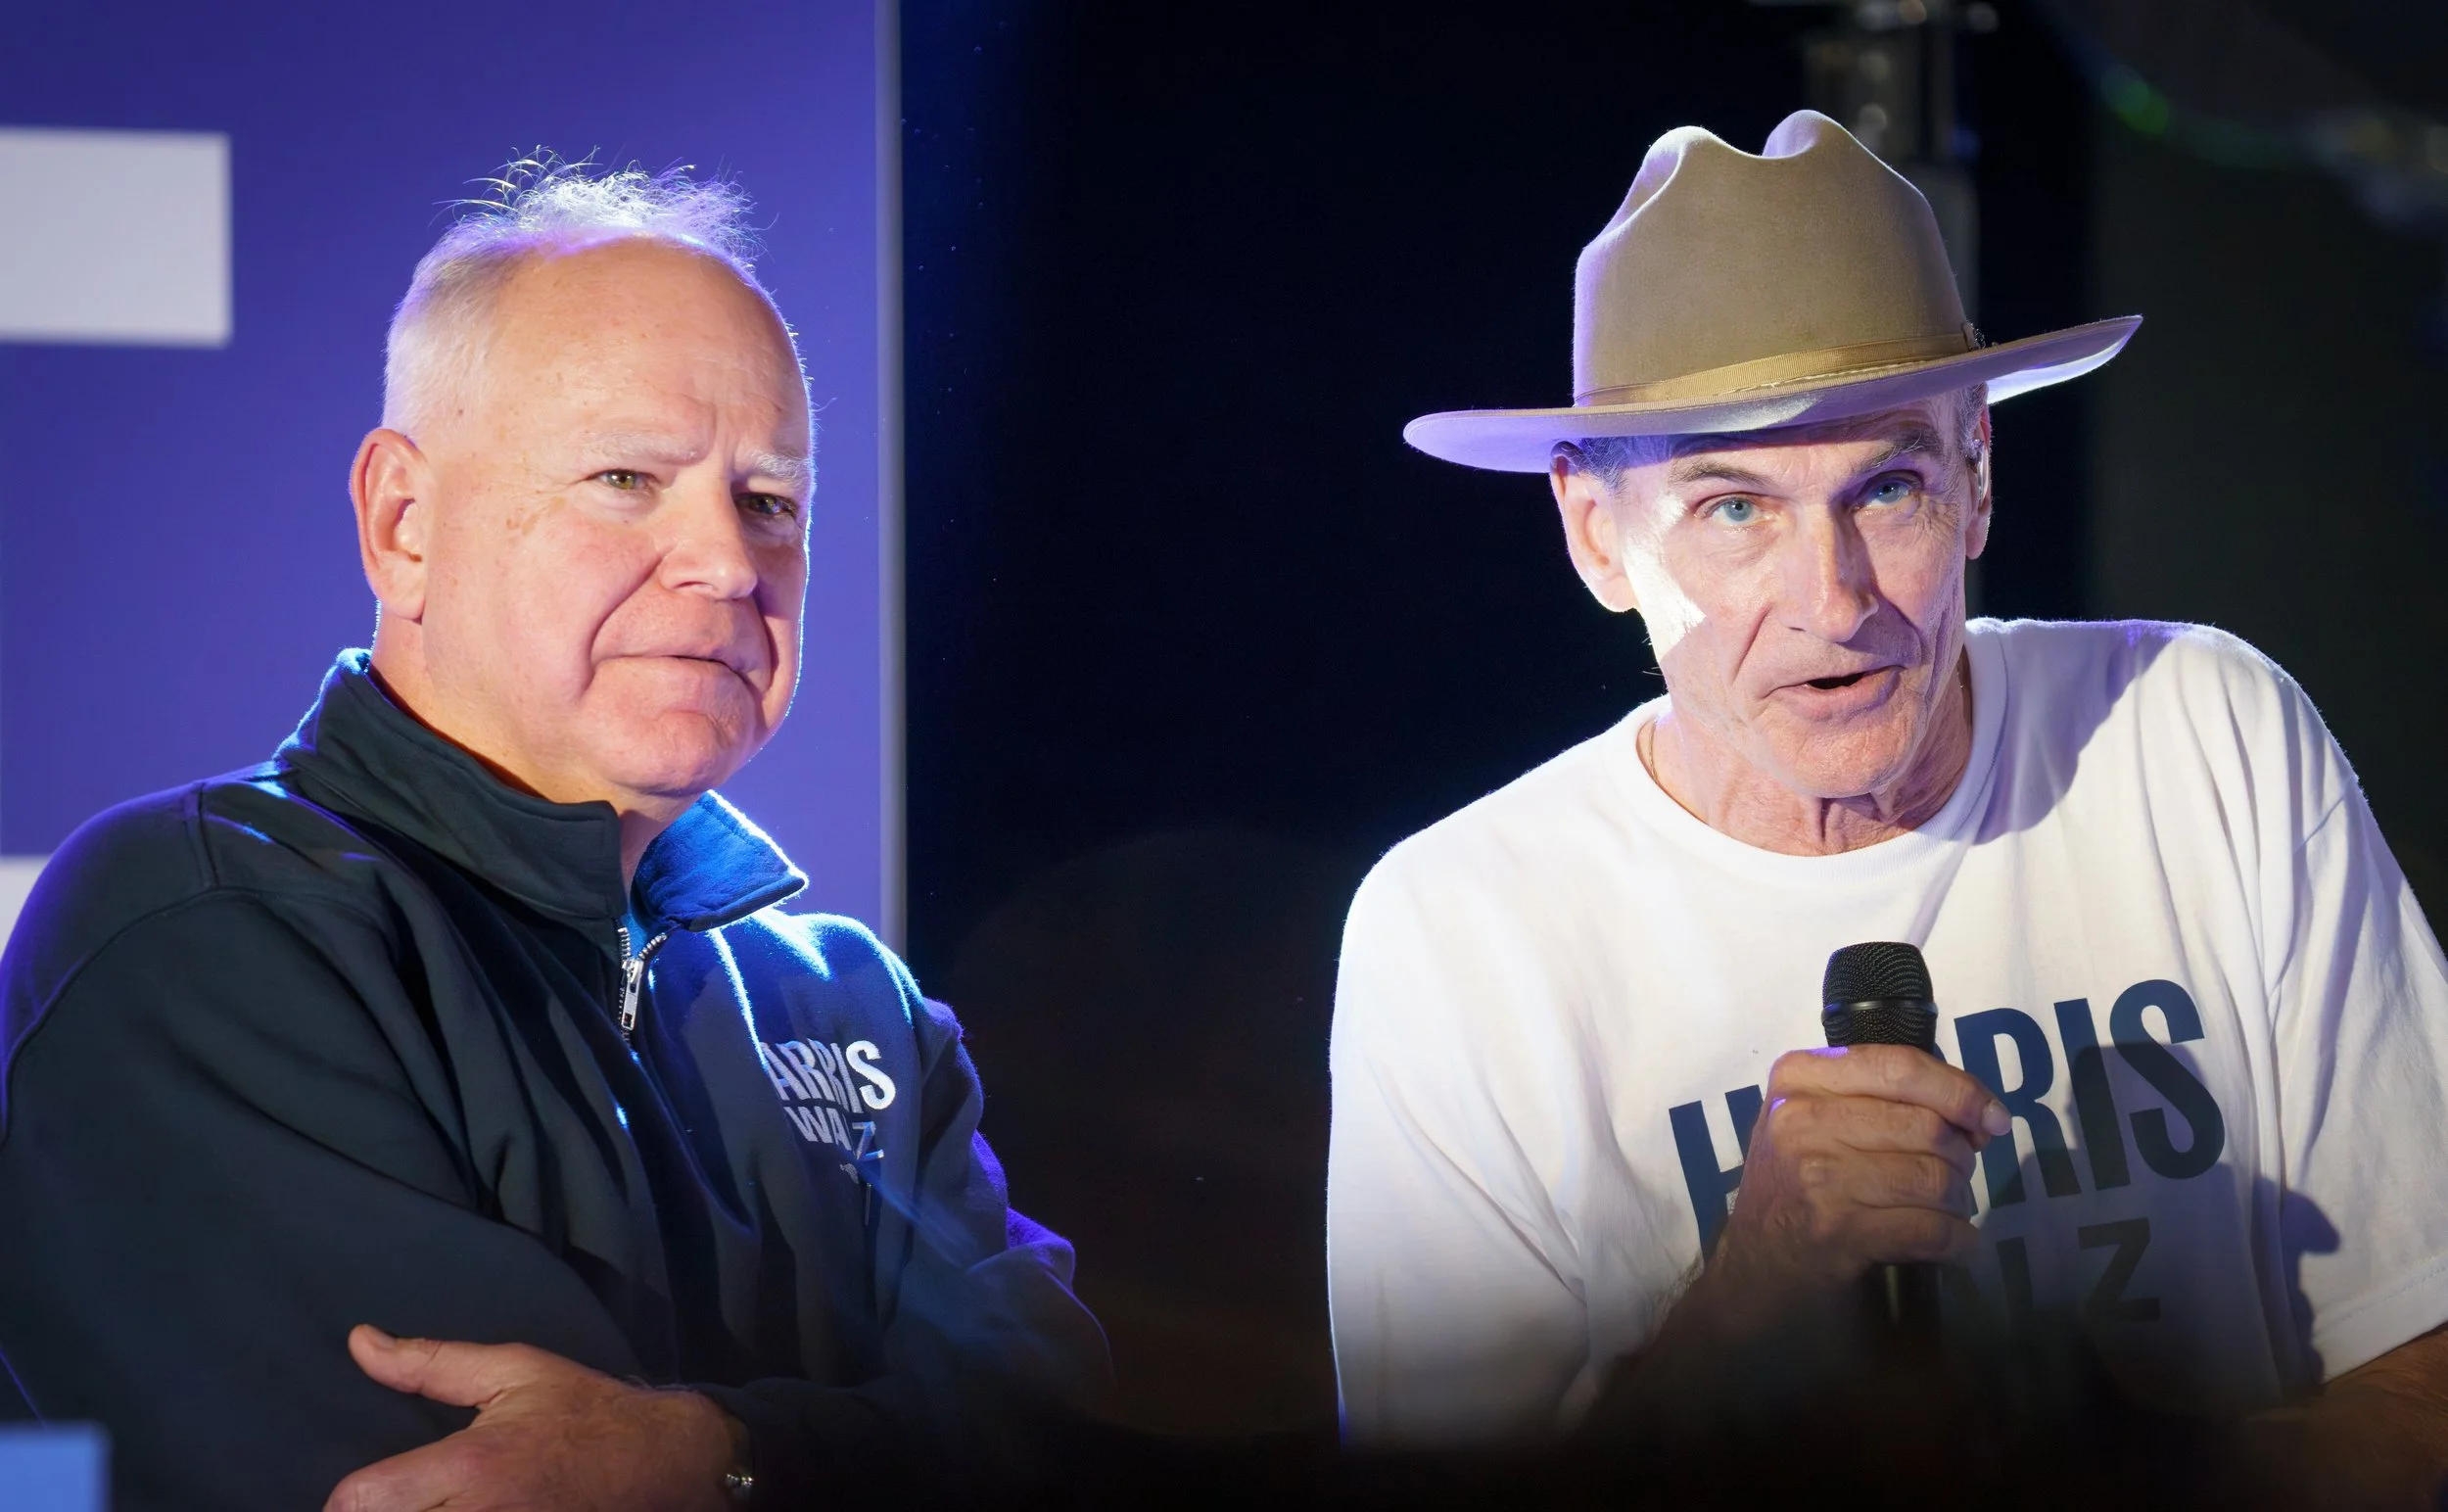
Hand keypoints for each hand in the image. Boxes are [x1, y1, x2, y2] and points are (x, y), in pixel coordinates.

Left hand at [324, 1326, 739, 1511]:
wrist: (667, 1462)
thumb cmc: (585, 1413)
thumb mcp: (513, 1372)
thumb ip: (429, 1362)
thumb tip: (359, 1341)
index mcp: (469, 1466)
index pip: (360, 1499)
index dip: (350, 1499)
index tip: (366, 1493)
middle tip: (400, 1502)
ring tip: (431, 1508)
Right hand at [1708, 1044, 2007, 1313]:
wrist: (1755, 1267)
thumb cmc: (1795, 1185)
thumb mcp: (1816, 1119)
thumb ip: (1880, 1099)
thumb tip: (1980, 1116)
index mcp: (1798, 1077)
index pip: (1901, 1067)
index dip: (1961, 1091)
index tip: (1993, 1119)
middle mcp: (1800, 1119)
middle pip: (1927, 1126)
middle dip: (1960, 1158)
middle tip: (1953, 1179)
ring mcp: (1815, 1176)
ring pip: (1934, 1177)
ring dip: (1958, 1201)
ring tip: (1947, 1212)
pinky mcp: (1835, 1231)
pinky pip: (1929, 1228)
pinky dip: (1957, 1241)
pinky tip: (1955, 1244)